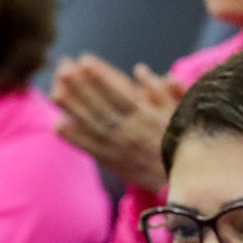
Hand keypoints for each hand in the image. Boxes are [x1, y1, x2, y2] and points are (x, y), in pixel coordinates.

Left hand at [51, 56, 180, 193]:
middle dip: (80, 86)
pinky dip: (74, 139)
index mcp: (149, 118)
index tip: (85, 60)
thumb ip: (166, 91)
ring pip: (92, 126)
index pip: (121, 93)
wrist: (188, 183)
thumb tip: (140, 70)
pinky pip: (91, 150)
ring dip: (72, 108)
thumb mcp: (184, 113)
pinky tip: (58, 125)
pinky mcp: (115, 163)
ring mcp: (121, 149)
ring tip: (54, 90)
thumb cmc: (188, 143)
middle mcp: (131, 133)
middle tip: (63, 66)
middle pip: (101, 107)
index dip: (102, 76)